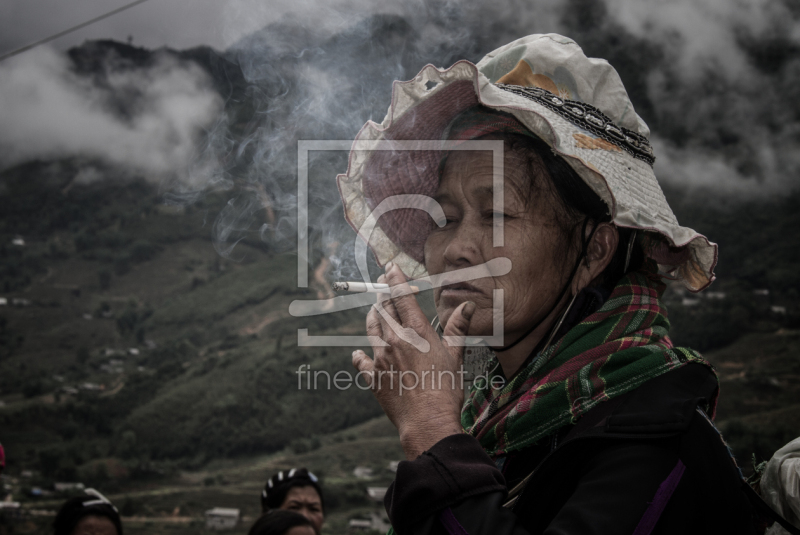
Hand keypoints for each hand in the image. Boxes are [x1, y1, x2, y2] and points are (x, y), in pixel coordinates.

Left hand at [352, 262, 475, 458]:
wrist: (427, 421)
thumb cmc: (445, 390)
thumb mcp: (455, 355)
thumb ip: (458, 327)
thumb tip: (468, 306)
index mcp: (417, 332)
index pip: (402, 296)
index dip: (394, 279)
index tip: (390, 268)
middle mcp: (395, 339)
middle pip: (384, 309)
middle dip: (383, 295)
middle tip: (381, 285)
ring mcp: (380, 357)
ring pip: (371, 327)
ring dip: (373, 316)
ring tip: (374, 310)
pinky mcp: (372, 376)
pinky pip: (361, 360)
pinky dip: (360, 354)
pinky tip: (359, 353)